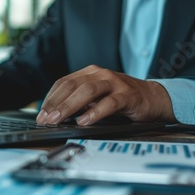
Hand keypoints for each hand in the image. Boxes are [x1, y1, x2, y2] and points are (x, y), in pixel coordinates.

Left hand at [36, 65, 175, 124]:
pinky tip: (84, 121)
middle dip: (56, 103)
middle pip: (72, 86)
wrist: (153, 98)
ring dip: (69, 106)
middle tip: (45, 118)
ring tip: (59, 119)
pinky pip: (108, 103)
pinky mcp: (127, 95)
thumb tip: (55, 115)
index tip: (41, 114)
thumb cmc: (121, 98)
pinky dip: (94, 112)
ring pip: (87, 91)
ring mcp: (114, 83)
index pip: (63, 83)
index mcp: (89, 73)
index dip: (50, 98)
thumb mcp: (97, 97)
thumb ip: (79, 102)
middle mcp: (100, 74)